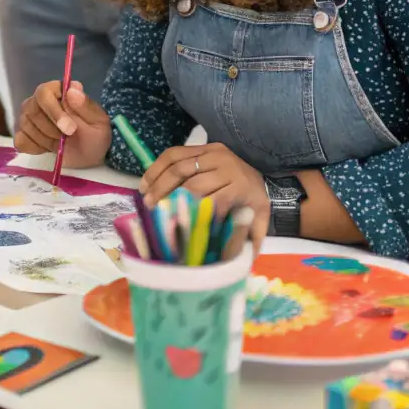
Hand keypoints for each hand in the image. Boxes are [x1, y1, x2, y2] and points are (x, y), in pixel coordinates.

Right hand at [14, 80, 111, 167]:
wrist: (89, 155)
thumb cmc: (94, 134)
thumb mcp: (97, 122)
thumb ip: (85, 106)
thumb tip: (72, 89)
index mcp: (58, 90)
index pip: (44, 93)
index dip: (54, 111)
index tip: (70, 129)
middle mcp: (39, 100)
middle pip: (33, 111)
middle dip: (52, 130)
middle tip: (67, 138)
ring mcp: (29, 117)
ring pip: (26, 127)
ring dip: (46, 140)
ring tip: (60, 142)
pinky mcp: (23, 134)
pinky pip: (20, 140)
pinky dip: (35, 147)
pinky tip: (48, 148)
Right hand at [142, 142, 269, 247]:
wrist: (263, 172)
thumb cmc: (254, 201)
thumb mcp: (259, 221)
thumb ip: (250, 240)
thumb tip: (238, 262)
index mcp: (240, 187)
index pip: (215, 201)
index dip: (195, 214)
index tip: (176, 227)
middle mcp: (225, 167)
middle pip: (192, 183)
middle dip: (169, 197)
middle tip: (153, 210)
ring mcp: (212, 153)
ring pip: (179, 165)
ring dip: (159, 181)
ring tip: (146, 197)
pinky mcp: (202, 146)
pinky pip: (174, 153)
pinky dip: (157, 166)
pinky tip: (147, 180)